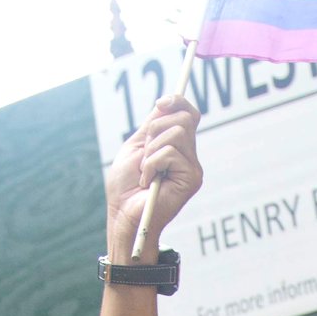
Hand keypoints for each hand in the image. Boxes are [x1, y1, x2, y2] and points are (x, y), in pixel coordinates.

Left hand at [104, 97, 201, 257]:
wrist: (124, 214)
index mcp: (177, 146)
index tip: (160, 102)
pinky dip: (151, 164)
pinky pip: (170, 153)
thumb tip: (165, 102)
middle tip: (145, 153)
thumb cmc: (126, 185)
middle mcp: (189, 155)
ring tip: (145, 171)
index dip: (178, 101)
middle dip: (156, 129)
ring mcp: (193, 167)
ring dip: (151, 150)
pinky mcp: (192, 179)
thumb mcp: (137, 147)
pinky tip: (148, 181)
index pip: (188, 114)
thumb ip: (152, 126)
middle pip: (184, 118)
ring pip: (177, 133)